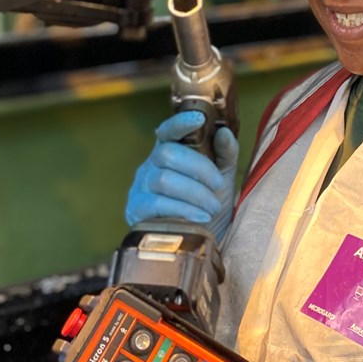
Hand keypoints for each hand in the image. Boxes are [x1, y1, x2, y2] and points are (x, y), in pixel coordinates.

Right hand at [125, 111, 238, 240]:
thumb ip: (225, 153)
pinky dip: (183, 209)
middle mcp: (150, 165)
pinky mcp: (137, 210)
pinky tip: (201, 217)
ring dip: (194, 193)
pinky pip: (157, 204)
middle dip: (199, 169)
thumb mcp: (222, 176)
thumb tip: (224, 132)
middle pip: (167, 154)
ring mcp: (141, 187)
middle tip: (218, 186)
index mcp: (169, 151)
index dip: (180, 123)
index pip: (168, 130)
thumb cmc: (207, 203)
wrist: (198, 242)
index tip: (199, 119)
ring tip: (213, 207)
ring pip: (163, 180)